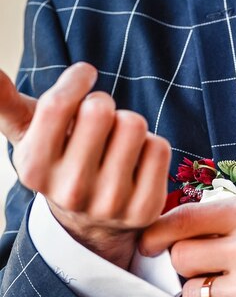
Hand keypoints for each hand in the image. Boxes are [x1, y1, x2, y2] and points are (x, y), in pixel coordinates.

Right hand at [0, 63, 170, 268]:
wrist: (91, 221)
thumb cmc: (60, 160)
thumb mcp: (29, 134)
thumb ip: (4, 102)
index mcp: (34, 168)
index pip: (57, 103)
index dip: (77, 78)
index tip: (85, 74)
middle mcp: (70, 190)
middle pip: (100, 109)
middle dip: (103, 105)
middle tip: (100, 121)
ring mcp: (110, 203)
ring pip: (134, 125)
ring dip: (128, 124)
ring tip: (117, 142)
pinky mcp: (145, 207)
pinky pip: (159, 147)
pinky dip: (151, 145)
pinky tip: (136, 162)